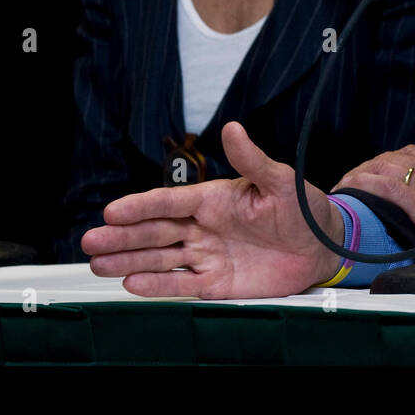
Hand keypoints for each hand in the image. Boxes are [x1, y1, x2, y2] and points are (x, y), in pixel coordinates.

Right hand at [82, 121, 344, 298]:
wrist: (322, 245)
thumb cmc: (302, 208)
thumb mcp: (279, 180)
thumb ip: (252, 160)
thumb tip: (232, 128)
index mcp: (214, 199)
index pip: (169, 202)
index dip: (140, 206)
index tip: (113, 211)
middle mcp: (203, 227)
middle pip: (155, 232)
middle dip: (122, 237)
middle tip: (92, 240)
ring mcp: (207, 255)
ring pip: (160, 259)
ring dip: (129, 262)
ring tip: (98, 264)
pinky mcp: (216, 283)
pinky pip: (181, 285)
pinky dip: (157, 286)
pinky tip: (131, 285)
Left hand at [337, 145, 414, 260]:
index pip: (413, 155)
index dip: (389, 162)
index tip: (376, 172)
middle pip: (394, 157)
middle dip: (370, 167)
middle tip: (354, 181)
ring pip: (386, 167)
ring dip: (363, 175)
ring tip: (348, 187)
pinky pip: (388, 186)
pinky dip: (367, 185)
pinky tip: (354, 189)